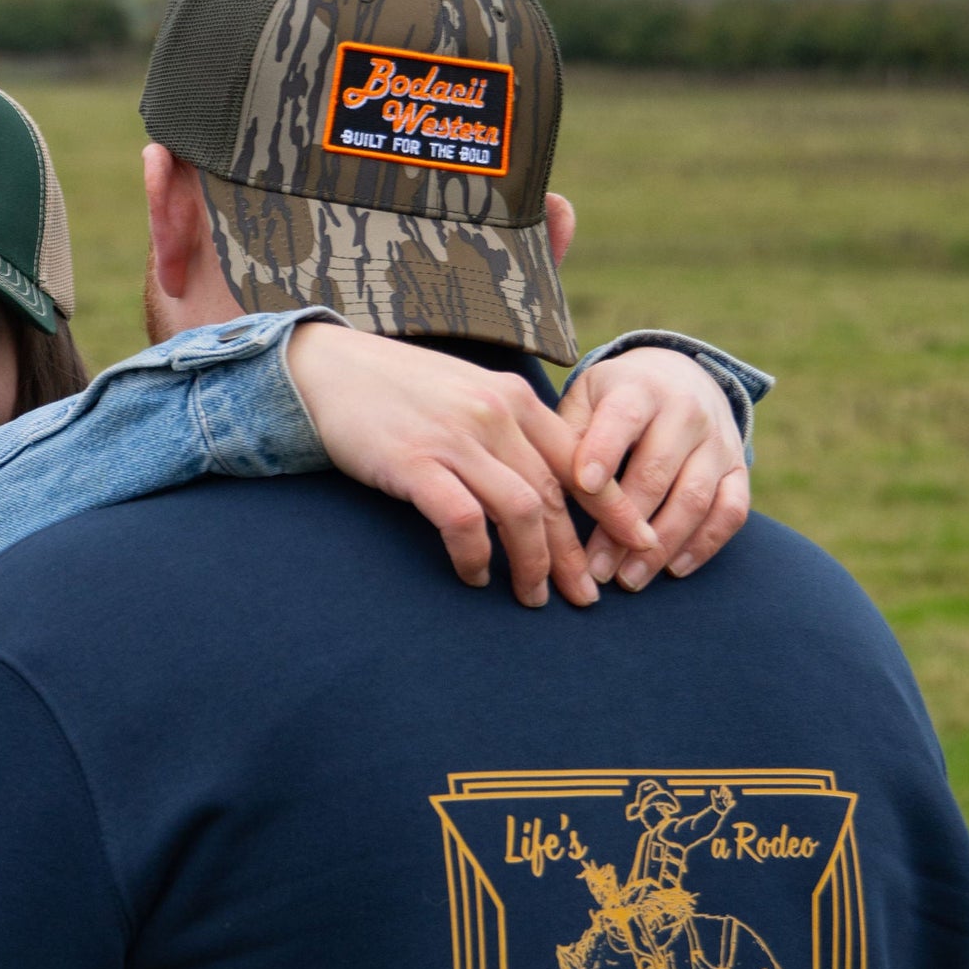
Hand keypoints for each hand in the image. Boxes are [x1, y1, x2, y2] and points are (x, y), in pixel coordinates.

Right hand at [285, 325, 658, 607]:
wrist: (327, 370)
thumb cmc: (396, 392)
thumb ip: (506, 429)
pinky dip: (476, 557)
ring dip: (533, 564)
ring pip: (520, 512)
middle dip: (575, 553)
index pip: (581, 460)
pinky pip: (463, 521)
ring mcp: (455, 438)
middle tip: (585, 596)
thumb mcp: (466, 396)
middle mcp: (495, 414)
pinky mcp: (414, 463)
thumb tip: (541, 483)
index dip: (615, 508)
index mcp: (514, 399)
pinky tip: (473, 576)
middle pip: (554, 495)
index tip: (641, 541)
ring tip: (531, 598)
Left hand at [556, 348, 749, 590]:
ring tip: (628, 579)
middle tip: (595, 569)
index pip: (623, 419)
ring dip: (661, 546)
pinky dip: (705, 544)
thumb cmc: (614, 400)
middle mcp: (686, 410)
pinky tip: (673, 570)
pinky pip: (730, 511)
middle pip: (657, 473)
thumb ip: (567, 436)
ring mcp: (718, 440)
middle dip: (624, 526)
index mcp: (639, 389)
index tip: (585, 488)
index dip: (603, 452)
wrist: (678, 376)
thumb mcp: (585, 398)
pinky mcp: (737, 467)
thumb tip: (544, 488)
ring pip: (695, 498)